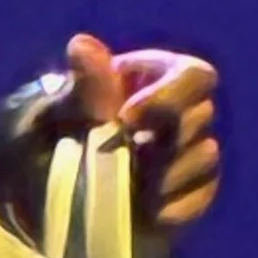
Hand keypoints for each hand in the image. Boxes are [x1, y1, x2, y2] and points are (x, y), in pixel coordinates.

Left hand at [63, 34, 221, 233]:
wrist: (53, 203)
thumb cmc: (52, 145)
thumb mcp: (60, 118)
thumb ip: (84, 89)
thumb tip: (81, 45)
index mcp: (153, 78)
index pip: (193, 75)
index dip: (169, 96)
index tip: (127, 118)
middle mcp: (181, 111)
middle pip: (199, 116)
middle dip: (159, 141)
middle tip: (121, 161)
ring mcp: (191, 152)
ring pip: (205, 155)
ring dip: (164, 176)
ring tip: (126, 187)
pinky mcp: (194, 192)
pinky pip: (201, 196)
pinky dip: (173, 207)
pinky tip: (144, 213)